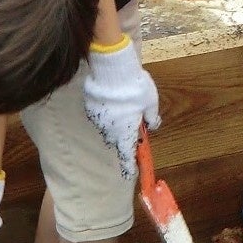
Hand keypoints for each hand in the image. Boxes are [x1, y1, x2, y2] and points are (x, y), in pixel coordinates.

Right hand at [82, 38, 159, 178]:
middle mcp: (110, 130)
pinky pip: (100, 116)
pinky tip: (112, 100)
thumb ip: (152, 117)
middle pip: (117, 140)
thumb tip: (152, 124)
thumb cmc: (135, 88)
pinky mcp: (90, 108)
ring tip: (123, 106)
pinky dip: (106, 112)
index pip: (127, 155)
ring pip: (107, 128)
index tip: (131, 174)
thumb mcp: (151, 102)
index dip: (129, 166)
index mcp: (126, 132)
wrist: (112, 69)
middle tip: (133, 123)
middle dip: (124, 136)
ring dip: (115, 123)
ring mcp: (98, 120)